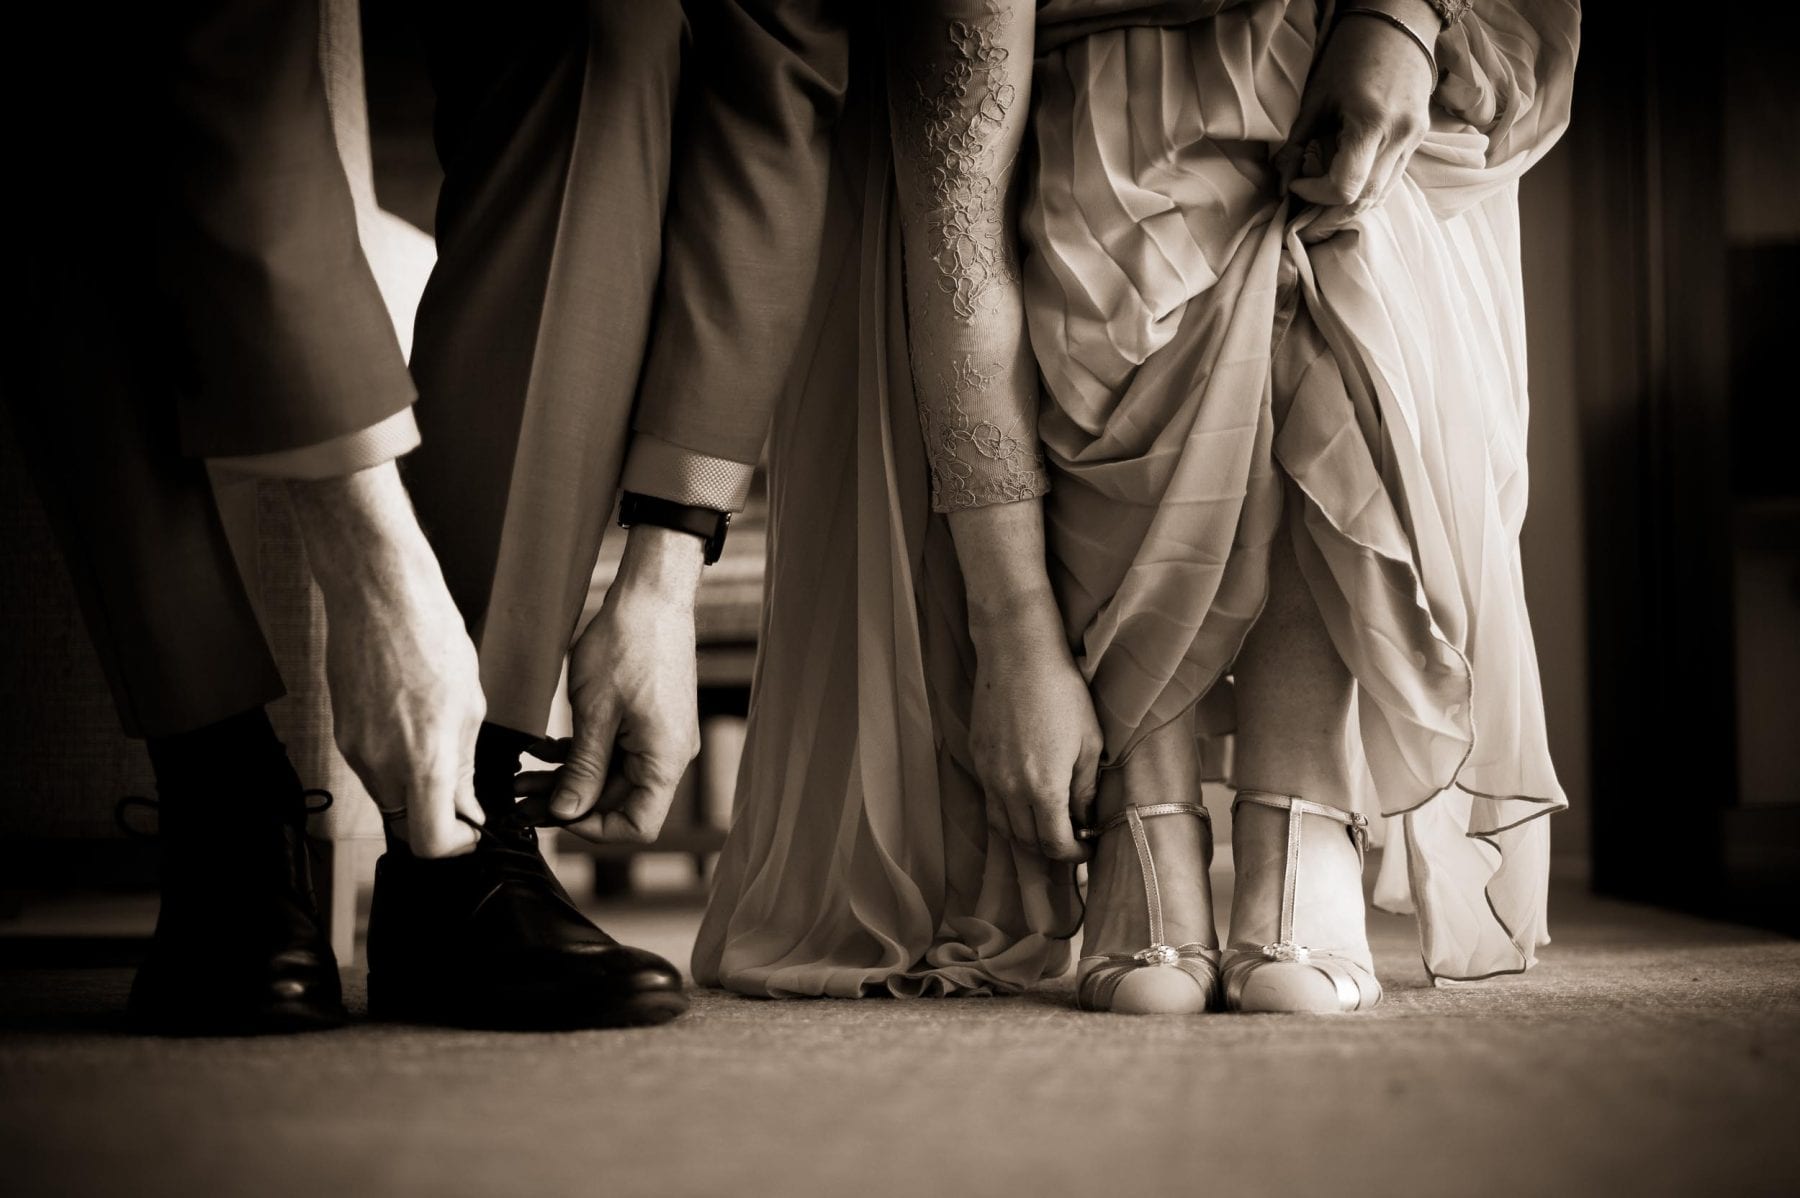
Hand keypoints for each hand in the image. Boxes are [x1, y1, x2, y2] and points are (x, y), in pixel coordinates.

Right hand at [289, 464, 485, 857]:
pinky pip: (370, 765)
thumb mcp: (471, 704)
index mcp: (424, 759)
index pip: (429, 842)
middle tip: (461, 791)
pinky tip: (411, 720)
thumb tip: (465, 806)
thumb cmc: (431, 635)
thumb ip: (463, 765)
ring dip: (414, 785)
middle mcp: (381, 763)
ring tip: (438, 739)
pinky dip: (394, 759)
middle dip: (435, 816)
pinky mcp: (340, 731)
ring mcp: (355, 749)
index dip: (453, 846)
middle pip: (405, 822)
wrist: (377, 593)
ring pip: (387, 794)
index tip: (470, 830)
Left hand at [516, 527, 702, 843]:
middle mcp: (668, 755)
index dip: (594, 830)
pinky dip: (579, 755)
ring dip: (567, 779)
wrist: (652, 596)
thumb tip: (566, 813)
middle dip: (568, 803)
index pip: (638, 825)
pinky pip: (613, 752)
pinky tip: (543, 748)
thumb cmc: (629, 644)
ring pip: (609, 777)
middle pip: (619, 802)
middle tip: (520, 800)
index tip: (554, 816)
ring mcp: (658, 737)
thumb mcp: (595, 713)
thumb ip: (582, 770)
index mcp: (664, 760)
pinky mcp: (646, 720)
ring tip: (521, 777)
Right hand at [967, 595, 1103, 863]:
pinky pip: (990, 801)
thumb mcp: (1089, 742)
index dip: (1074, 856)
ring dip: (1025, 837)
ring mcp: (989, 775)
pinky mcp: (978, 758)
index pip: (1055, 844)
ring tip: (1046, 828)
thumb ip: (1085, 789)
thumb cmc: (1062, 693)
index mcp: (1043, 788)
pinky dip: (1007, 813)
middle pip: (1025, 842)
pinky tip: (1024, 802)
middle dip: (1049, 850)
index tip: (1087, 850)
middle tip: (1069, 842)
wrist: (1017, 654)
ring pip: (1002, 827)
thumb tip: (1084, 820)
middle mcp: (1009, 789)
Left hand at [1276, 1, 1436, 237]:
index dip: (1315, 195)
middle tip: (1303, 217)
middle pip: (1366, 200)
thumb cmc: (1352, 53)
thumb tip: (1281, 180)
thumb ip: (1298, 142)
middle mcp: (1401, 136)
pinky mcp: (1419, 139)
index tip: (1294, 184)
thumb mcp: (1317, 96)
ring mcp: (1415, 139)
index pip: (1346, 187)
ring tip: (1320, 207)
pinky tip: (1344, 187)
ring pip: (1382, 195)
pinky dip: (1366, 190)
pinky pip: (1392, 180)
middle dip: (1330, 215)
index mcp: (1373, 122)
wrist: (1399, 23)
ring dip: (1349, 208)